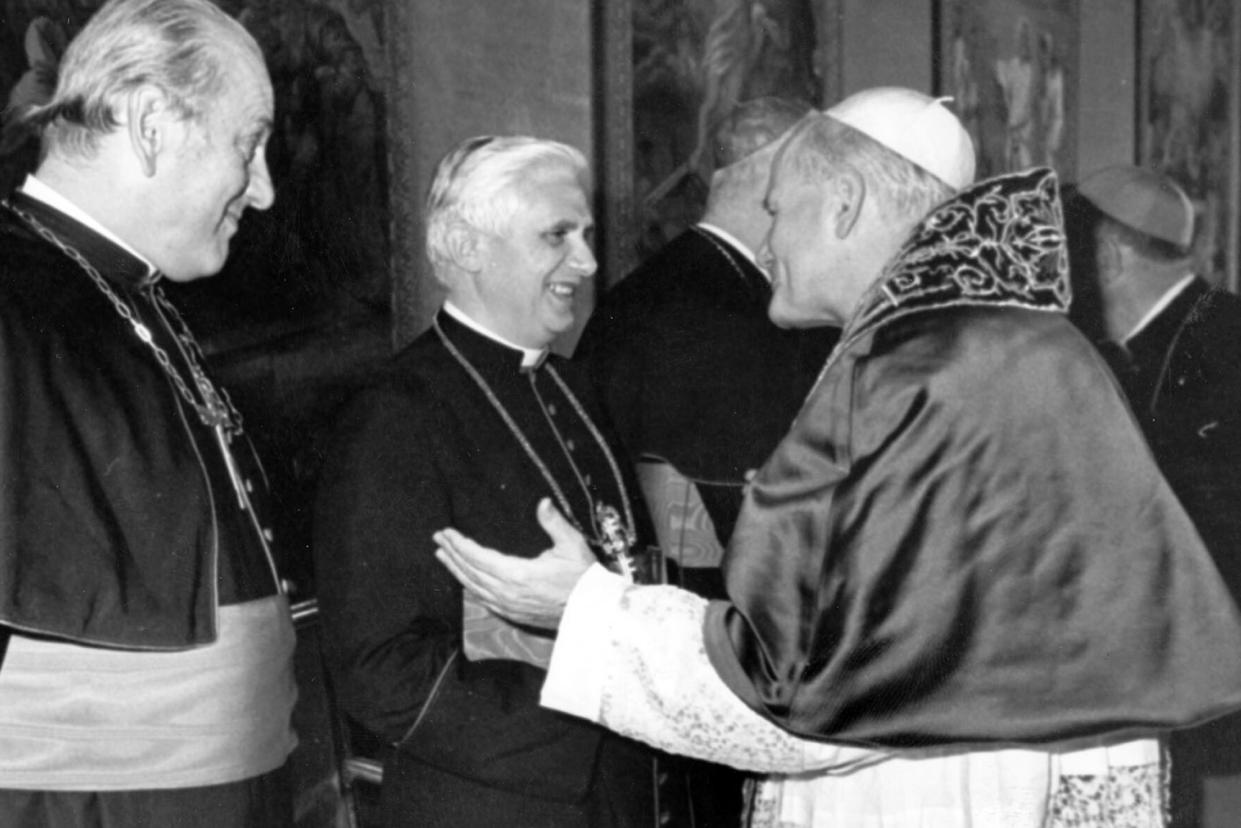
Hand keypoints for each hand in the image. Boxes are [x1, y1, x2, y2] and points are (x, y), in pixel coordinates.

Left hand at [434, 498, 595, 628]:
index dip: (460, 544)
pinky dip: (469, 587)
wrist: (593, 612)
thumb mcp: (572, 545)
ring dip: (456, 570)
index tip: (446, 533)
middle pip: (470, 571)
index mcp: (518, 574)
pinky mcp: (512, 614)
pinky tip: (464, 580)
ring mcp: (508, 606)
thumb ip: (554, 522)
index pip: (478, 557)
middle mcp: (507, 592)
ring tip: (442, 556)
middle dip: (452, 554)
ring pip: (473, 587)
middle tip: (438, 540)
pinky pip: (483, 599)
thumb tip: (543, 502)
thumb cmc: (584, 578)